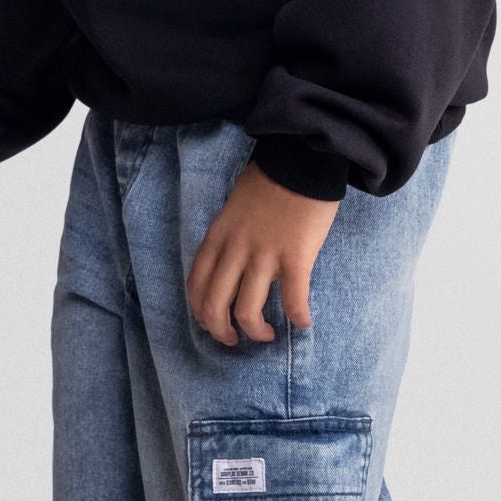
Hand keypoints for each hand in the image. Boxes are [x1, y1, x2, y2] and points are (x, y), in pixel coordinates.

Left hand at [185, 163, 338, 346]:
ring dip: (256, 332)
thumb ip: (228, 237)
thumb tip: (233, 263)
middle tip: (235, 340)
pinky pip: (294, 299)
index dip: (201, 313)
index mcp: (217, 238)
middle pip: (215, 306)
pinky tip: (303, 323)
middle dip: (222, 332)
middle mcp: (235, 251)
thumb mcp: (233, 208)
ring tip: (267, 335)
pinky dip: (298, 317)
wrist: (301, 160)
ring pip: (247, 310)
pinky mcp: (295, 257)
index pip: (196, 286)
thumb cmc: (269, 181)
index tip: (212, 324)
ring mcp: (264, 255)